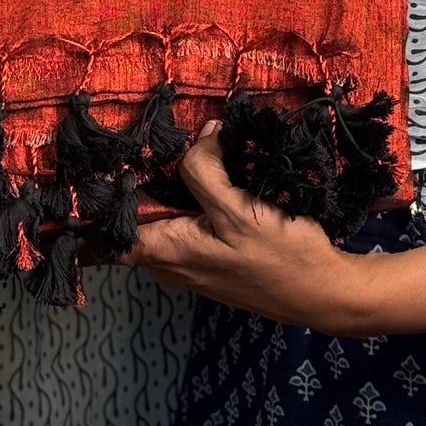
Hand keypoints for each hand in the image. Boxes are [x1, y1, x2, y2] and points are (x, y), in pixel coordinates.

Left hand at [123, 123, 381, 334]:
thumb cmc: (280, 255)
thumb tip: (200, 134)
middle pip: (137, 216)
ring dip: (172, 186)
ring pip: (164, 218)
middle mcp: (169, 262)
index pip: (109, 229)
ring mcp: (191, 262)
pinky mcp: (213, 257)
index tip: (107, 159)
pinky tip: (215, 173)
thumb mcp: (238, 209)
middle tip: (162, 138)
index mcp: (164, 252)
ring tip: (193, 149)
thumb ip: (204, 171)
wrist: (323, 292)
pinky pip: (187, 224)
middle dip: (144, 178)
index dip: (102, 196)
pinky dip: (192, 199)